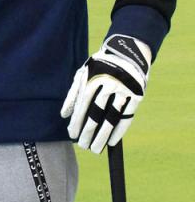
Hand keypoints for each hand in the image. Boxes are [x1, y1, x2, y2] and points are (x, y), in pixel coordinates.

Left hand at [60, 34, 151, 153]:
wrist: (127, 53)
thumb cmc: (99, 67)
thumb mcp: (82, 73)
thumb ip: (73, 94)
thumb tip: (64, 115)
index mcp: (92, 79)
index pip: (82, 106)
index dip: (76, 122)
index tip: (72, 135)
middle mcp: (107, 85)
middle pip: (96, 114)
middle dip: (88, 132)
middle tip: (83, 145)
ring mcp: (123, 91)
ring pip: (111, 119)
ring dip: (103, 136)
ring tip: (95, 148)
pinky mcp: (137, 96)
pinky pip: (127, 118)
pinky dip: (119, 131)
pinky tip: (111, 142)